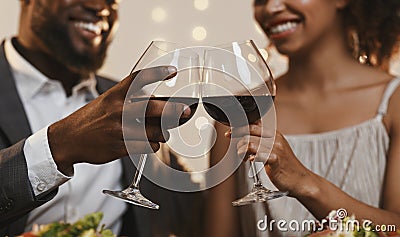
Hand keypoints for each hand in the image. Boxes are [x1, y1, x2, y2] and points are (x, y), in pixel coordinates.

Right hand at [48, 66, 190, 173]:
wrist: (67, 139)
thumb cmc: (93, 119)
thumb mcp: (107, 101)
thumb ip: (130, 101)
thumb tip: (162, 106)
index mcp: (115, 95)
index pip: (137, 79)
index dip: (156, 73)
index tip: (172, 71)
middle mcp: (117, 109)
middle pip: (153, 107)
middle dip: (174, 111)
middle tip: (186, 111)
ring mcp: (118, 129)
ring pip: (154, 132)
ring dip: (163, 134)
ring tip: (162, 133)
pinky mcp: (119, 147)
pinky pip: (147, 147)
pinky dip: (153, 146)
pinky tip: (150, 144)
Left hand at [227, 121, 313, 196]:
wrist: (300, 181)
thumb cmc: (286, 166)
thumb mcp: (275, 149)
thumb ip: (263, 142)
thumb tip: (247, 136)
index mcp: (274, 134)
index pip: (253, 125)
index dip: (239, 128)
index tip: (230, 133)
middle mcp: (275, 139)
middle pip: (249, 133)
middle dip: (238, 140)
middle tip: (237, 149)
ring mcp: (276, 149)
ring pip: (250, 143)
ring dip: (242, 151)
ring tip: (243, 158)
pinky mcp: (276, 160)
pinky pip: (259, 155)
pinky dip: (251, 157)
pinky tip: (250, 161)